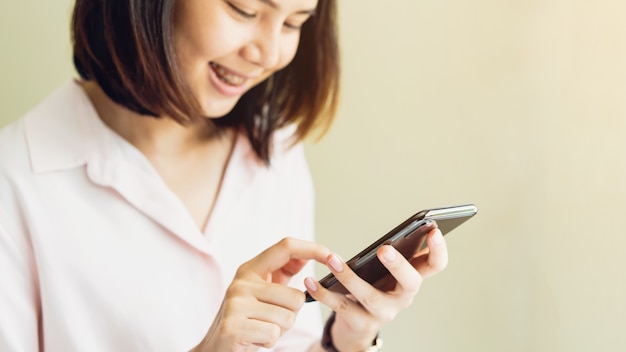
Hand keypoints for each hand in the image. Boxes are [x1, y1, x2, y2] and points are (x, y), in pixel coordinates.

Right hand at [193, 238, 329, 351]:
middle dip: (291, 315)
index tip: (334, 256)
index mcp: (250, 269)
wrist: (214, 350)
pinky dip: (268, 342)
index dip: (313, 249)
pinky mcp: (233, 326)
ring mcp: (236, 303)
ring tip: (260, 329)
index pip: (286, 247)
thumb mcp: (260, 292)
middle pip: (296, 296)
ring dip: (279, 330)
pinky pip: (273, 334)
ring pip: (288, 318)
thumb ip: (280, 274)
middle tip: (269, 320)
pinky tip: (253, 340)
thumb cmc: (246, 321)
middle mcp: (242, 282)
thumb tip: (307, 255)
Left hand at [304, 226, 447, 351]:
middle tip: (385, 249)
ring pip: (370, 296)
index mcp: (411, 279)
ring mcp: (384, 313)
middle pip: (411, 282)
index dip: (439, 250)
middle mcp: (402, 298)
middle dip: (399, 266)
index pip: (435, 265)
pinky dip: (324, 293)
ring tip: (332, 260)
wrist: (356, 327)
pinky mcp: (361, 323)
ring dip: (350, 277)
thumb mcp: (385, 273)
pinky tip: (311, 281)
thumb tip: (395, 234)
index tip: (434, 230)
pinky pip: (341, 307)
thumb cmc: (373, 288)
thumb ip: (393, 255)